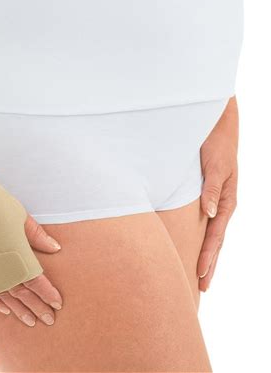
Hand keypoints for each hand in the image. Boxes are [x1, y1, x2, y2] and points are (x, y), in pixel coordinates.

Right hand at [0, 213, 62, 325]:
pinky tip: (6, 310)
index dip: (47, 293)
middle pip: (23, 293)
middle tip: (49, 320)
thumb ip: (36, 235)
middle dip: (38, 307)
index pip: (35, 281)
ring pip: (5, 298)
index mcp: (15, 254)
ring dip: (20, 310)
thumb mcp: (18, 215)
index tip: (58, 303)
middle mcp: (0, 268)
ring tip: (31, 321)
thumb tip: (55, 248)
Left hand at [197, 96, 238, 291]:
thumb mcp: (215, 165)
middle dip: (207, 263)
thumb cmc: (217, 143)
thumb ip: (211, 188)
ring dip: (202, 251)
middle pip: (213, 240)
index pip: (216, 236)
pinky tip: (187, 241)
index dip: (207, 257)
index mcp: (227, 201)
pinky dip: (196, 234)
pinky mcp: (203, 192)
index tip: (200, 275)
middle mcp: (220, 204)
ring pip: (207, 231)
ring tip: (194, 273)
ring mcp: (212, 199)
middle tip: (199, 288)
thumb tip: (208, 213)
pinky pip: (199, 218)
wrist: (217, 125)